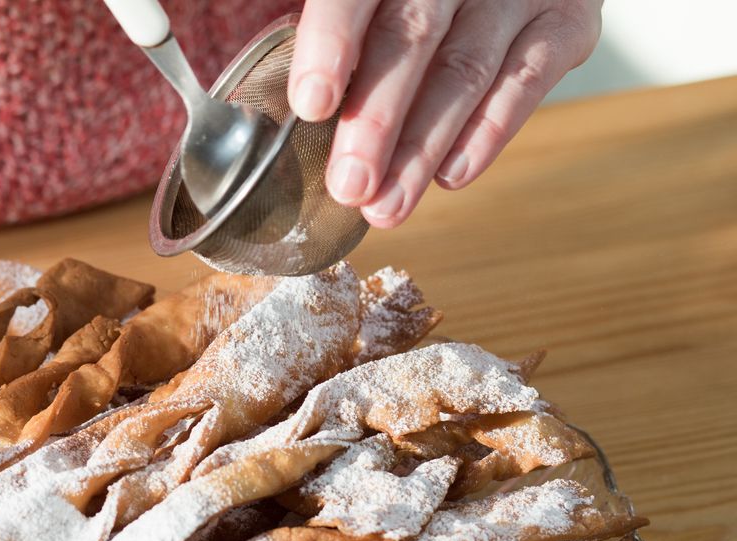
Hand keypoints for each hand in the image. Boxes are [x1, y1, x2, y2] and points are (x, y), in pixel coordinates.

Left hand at [289, 0, 601, 227]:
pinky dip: (488, 131)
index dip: (331, 43)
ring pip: (466, 69)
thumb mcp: (358, 4)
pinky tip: (451, 175)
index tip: (311, 106)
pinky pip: (527, 79)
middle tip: (350, 186)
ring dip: (423, 146)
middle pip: (411, 38)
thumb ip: (327, 27)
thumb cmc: (400, 1)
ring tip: (387, 206)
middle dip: (378, 120)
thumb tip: (288, 99)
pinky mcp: (568, 18)